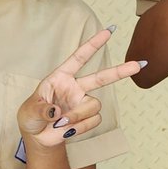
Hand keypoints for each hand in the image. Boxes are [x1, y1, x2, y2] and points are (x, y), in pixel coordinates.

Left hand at [18, 27, 142, 149]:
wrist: (38, 137)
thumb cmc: (31, 116)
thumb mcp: (28, 111)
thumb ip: (41, 110)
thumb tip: (56, 111)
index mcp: (61, 77)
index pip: (79, 57)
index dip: (93, 44)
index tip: (110, 31)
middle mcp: (76, 88)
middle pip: (102, 77)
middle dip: (120, 71)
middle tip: (139, 64)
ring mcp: (83, 103)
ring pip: (94, 105)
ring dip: (78, 116)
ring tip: (61, 123)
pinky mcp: (88, 118)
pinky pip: (93, 121)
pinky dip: (80, 127)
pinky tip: (67, 130)